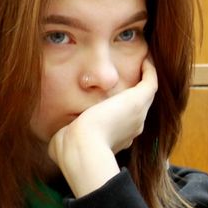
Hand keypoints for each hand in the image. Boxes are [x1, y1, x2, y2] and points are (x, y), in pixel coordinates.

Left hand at [48, 59, 157, 196]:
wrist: (82, 148)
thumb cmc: (70, 148)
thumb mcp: (65, 141)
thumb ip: (65, 135)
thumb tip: (58, 134)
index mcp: (117, 138)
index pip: (122, 123)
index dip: (118, 111)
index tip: (111, 100)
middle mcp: (132, 128)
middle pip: (138, 109)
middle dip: (134, 94)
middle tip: (132, 76)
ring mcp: (138, 115)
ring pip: (147, 95)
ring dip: (145, 80)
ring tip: (143, 64)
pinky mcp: (138, 101)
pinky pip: (150, 82)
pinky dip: (149, 71)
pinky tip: (144, 58)